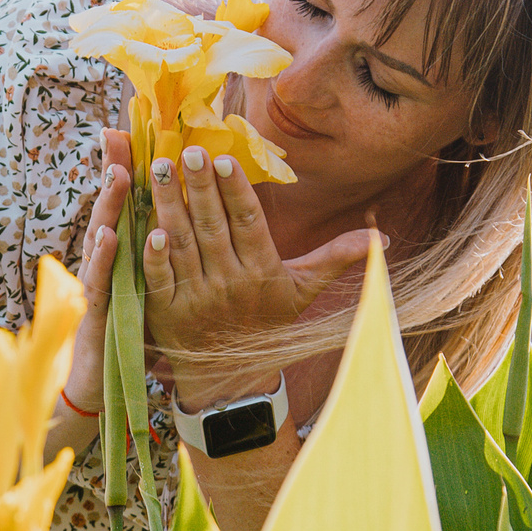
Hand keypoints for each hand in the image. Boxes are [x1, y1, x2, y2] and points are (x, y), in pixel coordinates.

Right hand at [59, 130, 132, 420]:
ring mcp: (93, 288)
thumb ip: (147, 255)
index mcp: (119, 259)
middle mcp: (102, 266)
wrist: (95, 385)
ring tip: (117, 175)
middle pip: (108, 213)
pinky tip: (108, 237)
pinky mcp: (92, 315)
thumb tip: (166, 221)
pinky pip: (99, 283)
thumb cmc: (120, 334)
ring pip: (100, 241)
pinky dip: (101, 259)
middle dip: (113, 176)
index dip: (124, 173)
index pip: (124, 209)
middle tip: (120, 139)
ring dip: (107, 208)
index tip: (132, 135)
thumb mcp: (138, 289)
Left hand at [144, 144, 377, 406]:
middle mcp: (230, 284)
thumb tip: (382, 237)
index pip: (249, 224)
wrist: (232, 379)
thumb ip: (337, 257)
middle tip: (187, 150)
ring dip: (170, 205)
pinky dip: (155, 256)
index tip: (227, 159)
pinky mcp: (167, 313)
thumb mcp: (305, 290)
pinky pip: (160, 280)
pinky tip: (149, 227)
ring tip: (160, 168)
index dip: (237, 192)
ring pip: (183, 244)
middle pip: (214, 227)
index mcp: (263, 272)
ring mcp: (197, 299)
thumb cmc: (268, 324)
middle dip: (201, 186)